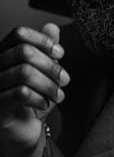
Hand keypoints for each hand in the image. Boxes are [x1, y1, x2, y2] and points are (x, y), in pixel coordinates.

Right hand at [0, 23, 69, 156]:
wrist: (23, 130)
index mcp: (4, 53)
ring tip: (59, 95)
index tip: (60, 53)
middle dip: (51, 66)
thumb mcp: (44, 71)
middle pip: (24, 52)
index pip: (20, 34)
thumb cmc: (32, 98)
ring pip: (25, 73)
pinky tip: (46, 103)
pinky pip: (21, 93)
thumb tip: (52, 26)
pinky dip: (40, 97)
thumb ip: (47, 49)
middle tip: (65, 79)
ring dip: (49, 85)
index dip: (43, 40)